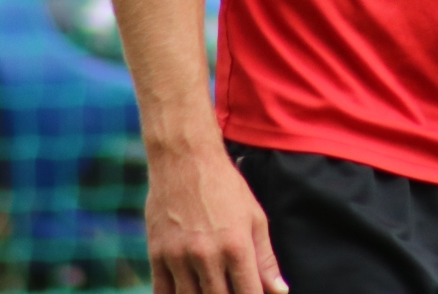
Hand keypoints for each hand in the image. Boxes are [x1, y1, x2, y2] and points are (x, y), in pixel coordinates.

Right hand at [146, 143, 286, 293]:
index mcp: (236, 247)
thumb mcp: (254, 218)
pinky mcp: (157, 254)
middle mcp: (207, 255)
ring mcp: (179, 256)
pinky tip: (187, 292)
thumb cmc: (225, 186)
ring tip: (211, 289)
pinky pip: (163, 293)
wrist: (184, 158)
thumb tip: (280, 291)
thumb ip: (266, 259)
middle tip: (231, 288)